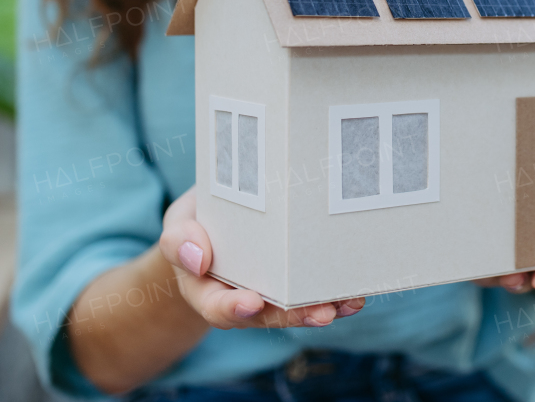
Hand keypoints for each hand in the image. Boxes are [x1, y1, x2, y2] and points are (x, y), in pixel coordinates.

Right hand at [159, 187, 364, 329]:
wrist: (215, 220)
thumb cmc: (197, 222)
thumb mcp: (179, 224)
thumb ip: (179, 239)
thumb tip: (196, 258)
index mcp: (206, 290)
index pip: (218, 307)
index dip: (233, 308)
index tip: (251, 302)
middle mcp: (240, 298)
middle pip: (266, 315)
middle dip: (295, 315)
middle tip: (323, 312)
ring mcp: (269, 293)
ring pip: (295, 308)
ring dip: (323, 308)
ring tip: (348, 304)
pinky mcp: (292, 283)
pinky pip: (312, 293)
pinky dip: (333, 295)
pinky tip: (355, 293)